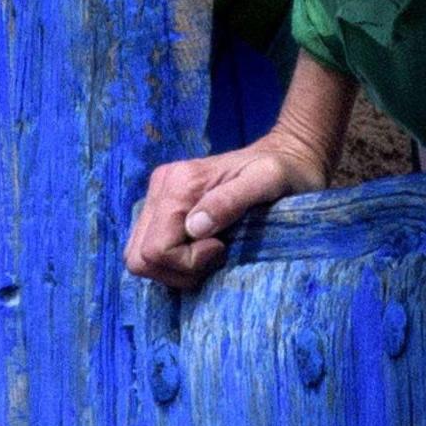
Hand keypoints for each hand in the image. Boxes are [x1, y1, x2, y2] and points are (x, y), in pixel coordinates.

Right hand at [124, 135, 329, 289]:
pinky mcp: (164, 206)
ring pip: (140, 256)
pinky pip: (150, 247)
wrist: (286, 155)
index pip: (155, 249)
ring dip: (175, 267)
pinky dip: (174, 259)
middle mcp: (160, 187)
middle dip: (177, 269)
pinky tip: (202, 249)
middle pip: (139, 257)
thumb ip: (231, 201)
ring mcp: (158, 196)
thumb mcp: (267, 182)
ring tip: (212, 252)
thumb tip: (194, 228)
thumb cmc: (284, 172)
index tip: (221, 248)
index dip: (186, 262)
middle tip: (216, 256)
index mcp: (179, 183)